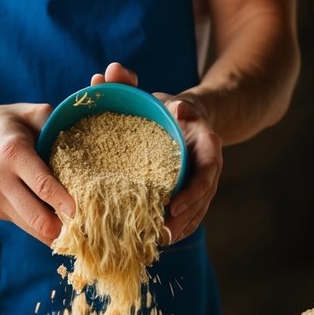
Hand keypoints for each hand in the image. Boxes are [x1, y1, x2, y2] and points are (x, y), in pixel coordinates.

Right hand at [0, 103, 75, 245]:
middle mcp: (1, 179)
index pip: (42, 185)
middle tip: (87, 227)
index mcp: (13, 153)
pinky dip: (40, 225)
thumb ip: (52, 120)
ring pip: (31, 227)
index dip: (64, 202)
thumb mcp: (25, 113)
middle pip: (37, 217)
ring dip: (54, 231)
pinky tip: (55, 218)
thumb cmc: (0, 123)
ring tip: (76, 228)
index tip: (82, 212)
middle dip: (63, 228)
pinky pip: (23, 223)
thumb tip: (79, 135)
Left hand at [91, 62, 222, 244]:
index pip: (208, 166)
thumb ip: (126, 83)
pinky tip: (156, 241)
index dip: (195, 188)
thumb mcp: (148, 94)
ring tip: (158, 243)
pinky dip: (175, 228)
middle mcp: (208, 162)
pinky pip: (189, 215)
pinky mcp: (193, 193)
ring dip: (181, 228)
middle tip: (163, 232)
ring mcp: (202, 180)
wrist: (183, 116)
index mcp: (203, 139)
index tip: (175, 204)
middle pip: (204, 195)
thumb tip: (105, 71)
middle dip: (186, 217)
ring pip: (198, 210)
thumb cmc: (162, 107)